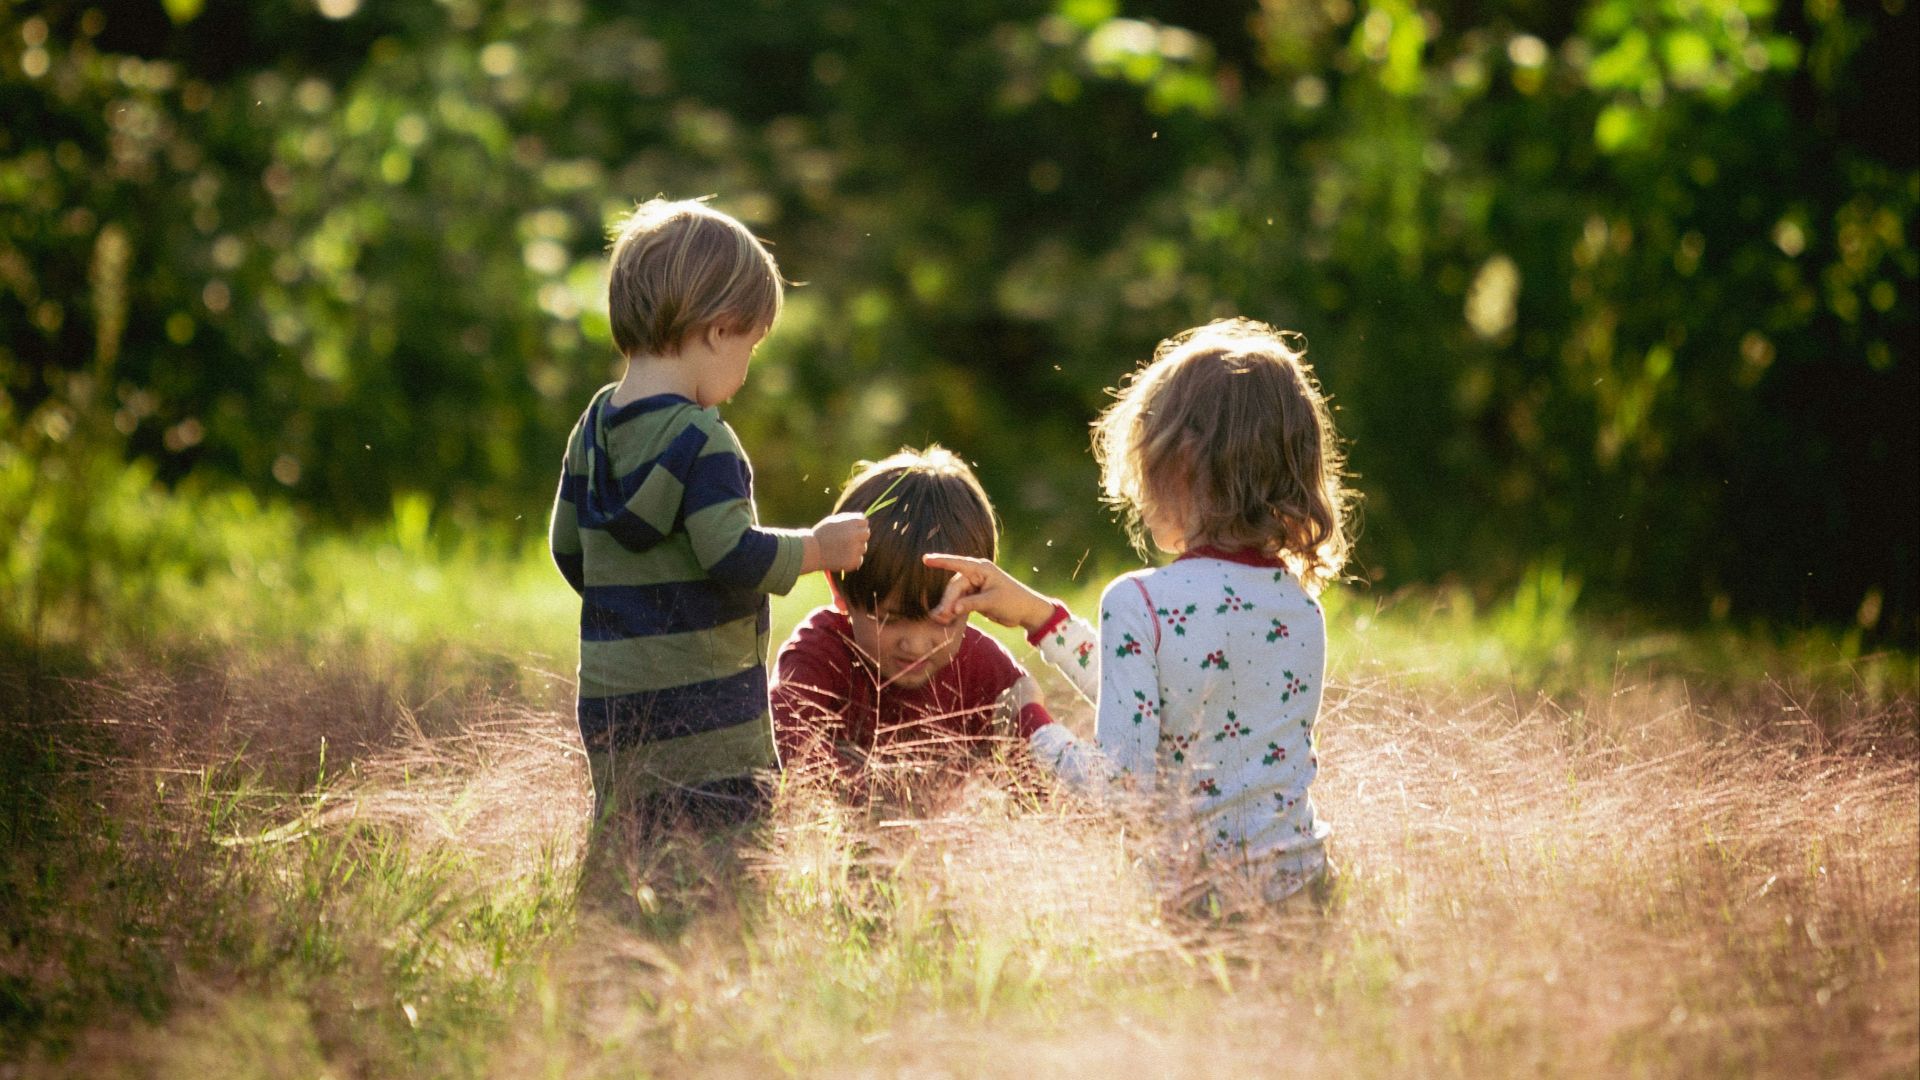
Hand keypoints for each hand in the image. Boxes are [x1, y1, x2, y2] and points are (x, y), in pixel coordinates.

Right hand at [809, 512, 869, 572]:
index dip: (857, 526)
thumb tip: (863, 520)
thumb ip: (848, 519)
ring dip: (855, 548)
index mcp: (851, 523)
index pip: (864, 521)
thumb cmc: (820, 535)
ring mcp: (855, 549)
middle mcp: (855, 535)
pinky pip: (859, 559)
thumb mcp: (832, 520)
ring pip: (863, 547)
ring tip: (840, 550)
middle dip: (859, 536)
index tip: (850, 530)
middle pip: (866, 534)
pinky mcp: (853, 561)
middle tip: (847, 541)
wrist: (810, 552)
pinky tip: (841, 557)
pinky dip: (852, 560)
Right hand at [922, 553, 1055, 631]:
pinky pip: (959, 602)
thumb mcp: (993, 602)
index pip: (958, 563)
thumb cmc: (1014, 601)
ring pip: (955, 596)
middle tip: (940, 616)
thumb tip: (953, 609)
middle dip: (947, 601)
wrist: (1027, 612)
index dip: (941, 561)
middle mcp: (976, 575)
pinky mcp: (974, 598)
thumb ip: (972, 603)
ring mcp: (974, 586)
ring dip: (948, 607)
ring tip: (941, 619)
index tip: (925, 559)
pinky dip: (954, 610)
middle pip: (954, 586)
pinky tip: (947, 619)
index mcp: (982, 569)